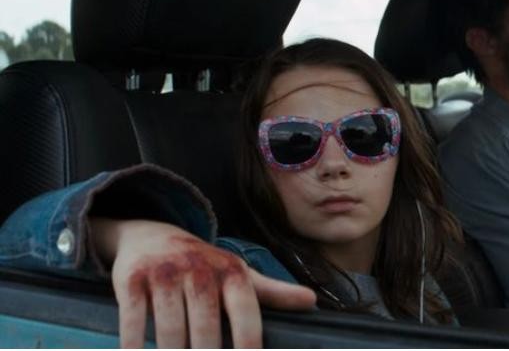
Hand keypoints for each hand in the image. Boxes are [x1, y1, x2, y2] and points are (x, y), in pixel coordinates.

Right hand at [93, 219, 315, 347]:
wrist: (151, 235)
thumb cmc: (203, 265)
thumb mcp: (239, 274)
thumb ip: (273, 292)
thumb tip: (312, 301)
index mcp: (231, 273)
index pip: (246, 315)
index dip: (248, 345)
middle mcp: (199, 270)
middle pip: (205, 331)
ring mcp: (165, 274)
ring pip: (169, 332)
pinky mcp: (131, 279)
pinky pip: (133, 320)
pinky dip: (134, 345)